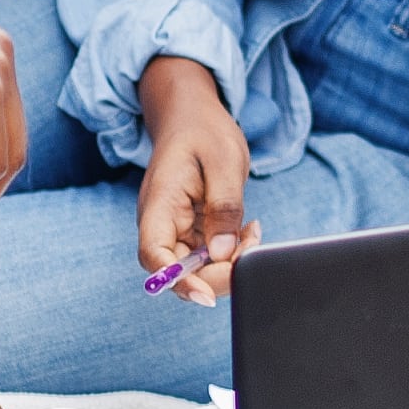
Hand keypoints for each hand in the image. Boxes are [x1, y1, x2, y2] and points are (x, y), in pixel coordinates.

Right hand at [136, 59, 256, 303]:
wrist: (191, 114)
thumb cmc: (204, 131)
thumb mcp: (224, 162)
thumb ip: (225, 208)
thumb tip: (222, 254)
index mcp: (159, 204)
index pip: (154, 255)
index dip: (177, 281)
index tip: (206, 294)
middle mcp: (161, 223)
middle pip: (178, 270)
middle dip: (217, 272)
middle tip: (251, 248)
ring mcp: (174, 229)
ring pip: (197, 267)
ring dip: (228, 262)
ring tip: (253, 233)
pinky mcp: (190, 230)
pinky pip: (208, 255)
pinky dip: (231, 251)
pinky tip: (248, 231)